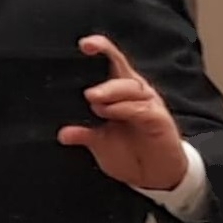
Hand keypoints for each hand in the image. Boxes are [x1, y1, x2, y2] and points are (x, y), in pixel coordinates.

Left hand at [58, 34, 187, 189]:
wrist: (156, 178)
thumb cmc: (130, 153)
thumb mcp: (100, 143)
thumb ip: (84, 134)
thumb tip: (63, 133)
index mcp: (118, 89)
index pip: (110, 60)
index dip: (100, 48)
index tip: (84, 45)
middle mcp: (133, 90)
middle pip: (120, 66)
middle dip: (103, 69)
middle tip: (87, 91)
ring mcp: (148, 101)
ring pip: (129, 86)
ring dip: (111, 92)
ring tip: (95, 102)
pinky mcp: (159, 117)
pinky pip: (141, 107)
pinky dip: (125, 108)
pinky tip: (112, 112)